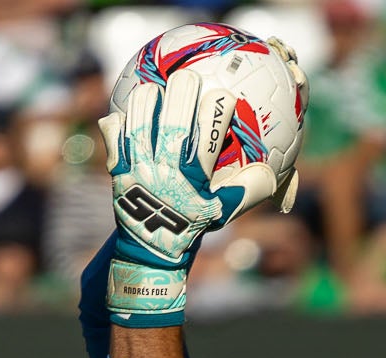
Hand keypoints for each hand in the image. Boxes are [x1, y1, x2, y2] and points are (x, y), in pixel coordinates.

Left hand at [101, 68, 274, 325]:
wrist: (151, 251)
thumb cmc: (192, 225)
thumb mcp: (223, 212)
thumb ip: (247, 191)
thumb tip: (272, 172)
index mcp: (194, 178)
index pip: (209, 137)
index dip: (218, 111)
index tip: (224, 95)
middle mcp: (166, 171)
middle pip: (173, 123)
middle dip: (182, 94)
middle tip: (188, 78)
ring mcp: (139, 170)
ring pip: (139, 125)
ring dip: (146, 102)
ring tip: (153, 90)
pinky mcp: (118, 173)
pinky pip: (113, 142)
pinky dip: (115, 125)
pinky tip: (121, 113)